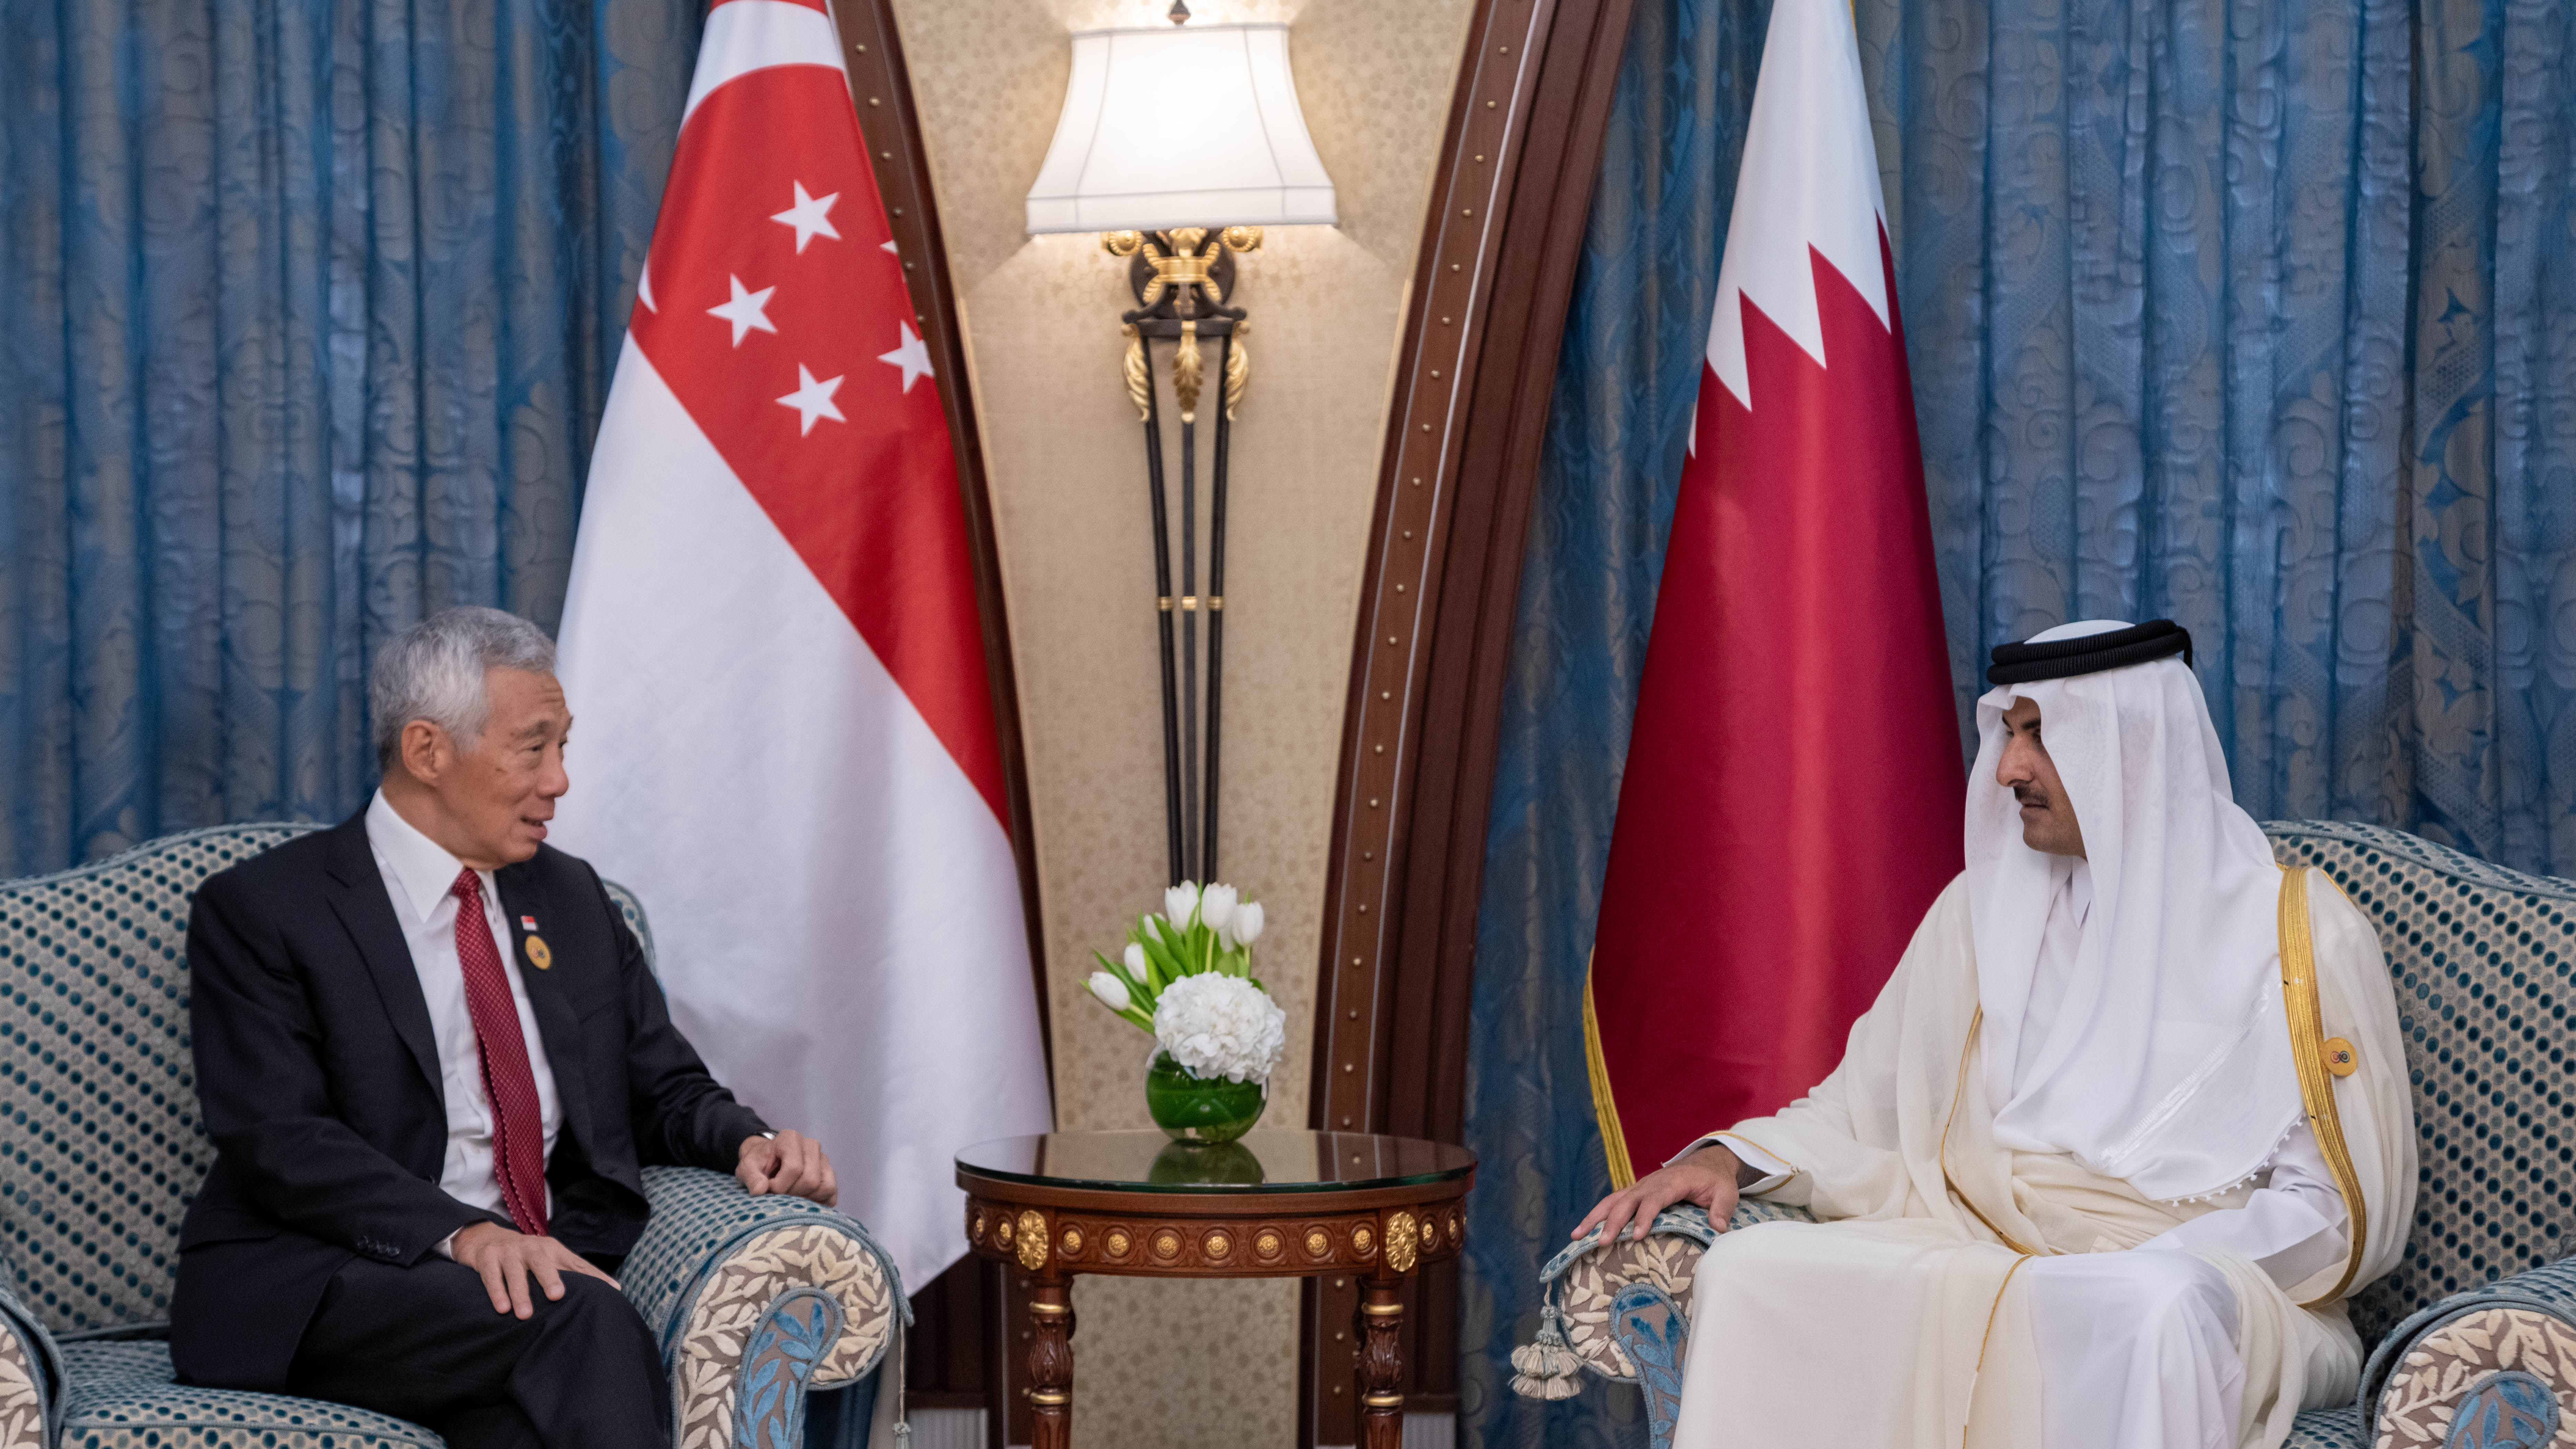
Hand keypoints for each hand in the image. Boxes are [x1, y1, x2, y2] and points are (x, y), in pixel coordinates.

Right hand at [450, 1220, 619, 1318]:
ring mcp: (508, 1252)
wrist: (485, 1239)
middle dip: (550, 1278)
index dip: (592, 1276)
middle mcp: (532, 1248)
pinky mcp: (487, 1259)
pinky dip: (496, 1292)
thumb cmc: (527, 1255)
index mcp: (552, 1249)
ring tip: (524, 1314)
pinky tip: (502, 1308)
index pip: (576, 1264)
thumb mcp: (552, 1259)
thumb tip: (615, 1289)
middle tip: (557, 1296)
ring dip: (520, 1292)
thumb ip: (579, 1273)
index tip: (609, 1292)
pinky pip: (491, 1277)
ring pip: (515, 1272)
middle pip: (542, 1262)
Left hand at [738, 1129, 837, 1206]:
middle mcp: (811, 1145)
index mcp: (790, 1139)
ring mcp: (823, 1159)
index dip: (780, 1186)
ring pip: (826, 1187)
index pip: (794, 1168)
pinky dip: (819, 1202)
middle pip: (811, 1179)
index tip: (768, 1189)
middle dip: (793, 1194)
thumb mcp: (747, 1167)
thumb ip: (751, 1177)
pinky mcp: (830, 1174)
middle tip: (779, 1196)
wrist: (767, 1161)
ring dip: (807, 1199)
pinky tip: (802, 1201)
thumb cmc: (758, 1163)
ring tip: (791, 1198)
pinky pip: (832, 1193)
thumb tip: (760, 1190)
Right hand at [1571, 1143, 1744, 1248]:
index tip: (1638, 1235)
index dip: (1645, 1216)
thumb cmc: (1715, 1180)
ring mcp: (1639, 1187)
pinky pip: (1612, 1203)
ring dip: (1595, 1217)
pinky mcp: (1634, 1193)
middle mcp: (1650, 1183)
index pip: (1655, 1199)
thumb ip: (1722, 1209)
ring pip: (1613, 1200)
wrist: (1706, 1161)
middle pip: (1627, 1201)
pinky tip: (1583, 1232)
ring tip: (1577, 1235)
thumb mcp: (1726, 1192)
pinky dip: (1596, 1215)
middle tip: (1602, 1242)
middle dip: (1613, 1222)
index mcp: (1672, 1182)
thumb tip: (1718, 1228)